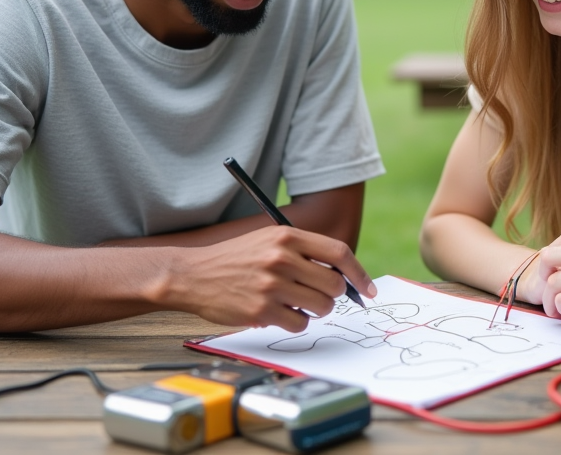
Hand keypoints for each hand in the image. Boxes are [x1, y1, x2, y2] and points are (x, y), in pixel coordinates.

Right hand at [162, 226, 375, 331]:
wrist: (192, 274)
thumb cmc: (235, 259)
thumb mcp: (268, 241)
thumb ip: (302, 252)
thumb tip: (342, 276)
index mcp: (287, 237)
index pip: (339, 253)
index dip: (359, 274)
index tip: (368, 289)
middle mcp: (282, 258)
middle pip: (334, 285)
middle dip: (333, 296)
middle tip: (318, 297)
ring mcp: (272, 285)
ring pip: (321, 307)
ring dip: (315, 310)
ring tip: (296, 304)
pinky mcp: (262, 310)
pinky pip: (300, 323)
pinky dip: (296, 322)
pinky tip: (280, 313)